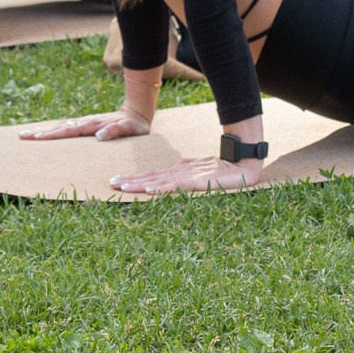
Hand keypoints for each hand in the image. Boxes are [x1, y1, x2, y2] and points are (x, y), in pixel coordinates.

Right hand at [18, 108, 151, 142]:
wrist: (137, 112)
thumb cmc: (135, 126)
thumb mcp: (130, 130)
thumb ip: (116, 132)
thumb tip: (99, 136)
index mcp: (93, 125)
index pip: (69, 130)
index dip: (52, 134)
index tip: (37, 137)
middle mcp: (85, 123)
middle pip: (59, 128)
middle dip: (40, 133)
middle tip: (21, 136)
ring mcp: (84, 123)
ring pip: (60, 127)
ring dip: (43, 131)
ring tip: (26, 135)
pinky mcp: (85, 125)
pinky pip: (65, 128)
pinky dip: (52, 131)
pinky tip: (43, 134)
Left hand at [108, 154, 262, 194]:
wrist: (243, 162)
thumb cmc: (222, 168)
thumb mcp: (199, 171)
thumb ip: (185, 172)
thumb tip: (173, 171)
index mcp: (178, 170)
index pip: (152, 175)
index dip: (134, 178)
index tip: (116, 181)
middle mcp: (179, 172)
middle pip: (150, 177)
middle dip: (130, 181)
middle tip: (110, 184)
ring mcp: (187, 176)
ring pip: (159, 181)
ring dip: (139, 185)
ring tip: (123, 188)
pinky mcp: (197, 182)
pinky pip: (175, 186)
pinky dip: (161, 188)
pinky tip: (148, 190)